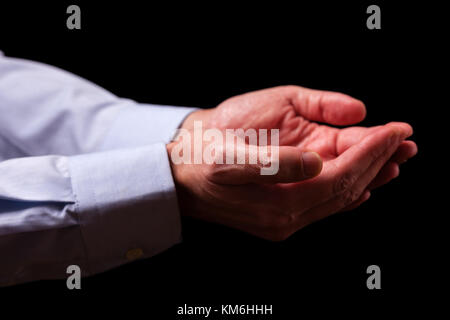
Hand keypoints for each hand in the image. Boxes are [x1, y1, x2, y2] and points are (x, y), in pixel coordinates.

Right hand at [170, 86, 416, 239]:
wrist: (179, 176)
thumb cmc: (202, 158)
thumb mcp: (231, 156)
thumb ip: (276, 162)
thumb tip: (318, 160)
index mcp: (278, 201)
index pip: (339, 175)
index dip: (370, 151)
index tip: (395, 128)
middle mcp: (286, 217)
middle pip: (346, 188)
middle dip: (378, 161)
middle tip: (404, 139)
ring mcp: (283, 220)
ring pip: (338, 197)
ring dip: (368, 175)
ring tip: (393, 156)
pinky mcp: (279, 217)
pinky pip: (323, 205)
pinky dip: (347, 191)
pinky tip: (361, 186)